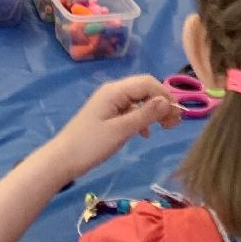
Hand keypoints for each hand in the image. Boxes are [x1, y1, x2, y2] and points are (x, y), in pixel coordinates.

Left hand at [37, 76, 182, 181]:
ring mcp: (109, 102)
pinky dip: (141, 118)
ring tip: (165, 128)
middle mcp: (113, 91)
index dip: (166, 96)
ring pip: (139, 100)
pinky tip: (145, 134)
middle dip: (162, 102)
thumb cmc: (91, 144)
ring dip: (153, 111)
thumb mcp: (121, 130)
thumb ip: (145, 114)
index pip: (148, 82)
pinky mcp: (107, 114)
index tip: (177, 116)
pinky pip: (130, 110)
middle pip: (145, 89)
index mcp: (115, 91)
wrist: (63, 159)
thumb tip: (166, 101)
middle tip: (174, 124)